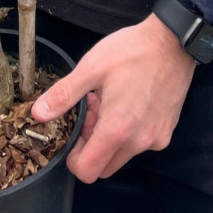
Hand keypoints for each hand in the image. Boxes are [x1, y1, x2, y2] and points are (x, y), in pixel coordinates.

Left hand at [30, 14, 195, 182]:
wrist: (174, 41)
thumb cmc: (133, 51)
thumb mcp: (91, 68)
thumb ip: (63, 95)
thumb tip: (38, 114)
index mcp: (117, 130)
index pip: (87, 171)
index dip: (73, 158)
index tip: (75, 133)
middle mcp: (139, 142)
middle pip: (105, 167)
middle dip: (92, 147)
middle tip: (92, 113)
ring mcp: (156, 138)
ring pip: (124, 156)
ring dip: (111, 139)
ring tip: (110, 103)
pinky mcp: (167, 130)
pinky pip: (142, 144)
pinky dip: (131, 132)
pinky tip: (129, 102)